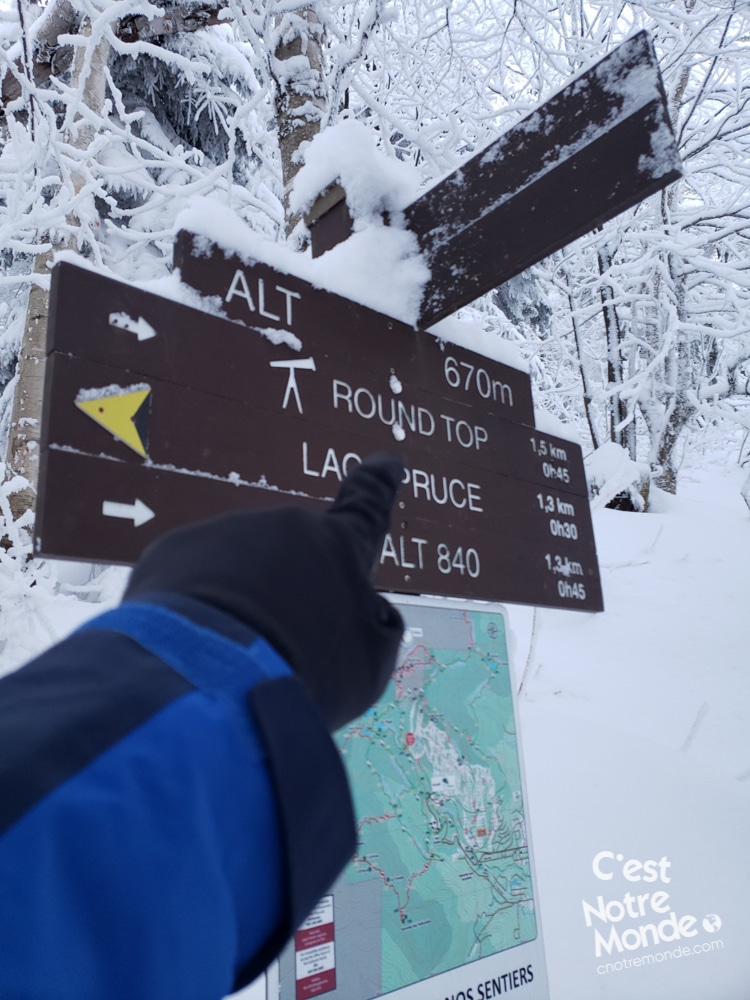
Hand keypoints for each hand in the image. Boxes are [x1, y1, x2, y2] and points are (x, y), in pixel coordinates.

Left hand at [123, 453, 404, 730]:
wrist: (214, 676)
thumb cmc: (308, 668)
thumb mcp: (367, 660)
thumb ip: (369, 626)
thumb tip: (358, 611)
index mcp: (340, 547)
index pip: (367, 509)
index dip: (378, 485)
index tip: (387, 460)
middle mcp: (284, 526)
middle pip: (290, 558)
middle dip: (286, 594)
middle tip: (280, 650)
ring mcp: (224, 533)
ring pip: (237, 572)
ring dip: (238, 607)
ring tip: (235, 660)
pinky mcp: (172, 553)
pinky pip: (190, 584)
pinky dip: (194, 614)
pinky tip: (196, 651)